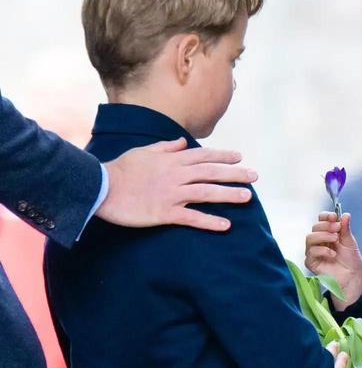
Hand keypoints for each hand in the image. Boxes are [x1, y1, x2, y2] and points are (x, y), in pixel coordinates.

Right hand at [99, 138, 257, 230]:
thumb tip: (182, 142)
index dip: (222, 156)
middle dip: (235, 174)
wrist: (100, 187)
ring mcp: (171, 193)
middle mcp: (175, 174)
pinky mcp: (164, 212)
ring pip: (206, 193)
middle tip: (255, 176)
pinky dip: (210, 221)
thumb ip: (165, 147)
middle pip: (211, 172)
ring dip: (229, 195)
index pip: (203, 155)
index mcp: (171, 159)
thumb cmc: (120, 170)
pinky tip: (226, 225)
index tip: (239, 157)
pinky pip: (192, 217)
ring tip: (248, 198)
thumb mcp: (143, 151)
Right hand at [304, 212, 361, 309]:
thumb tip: (345, 215)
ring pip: (309, 238)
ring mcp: (314, 252)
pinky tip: (332, 253)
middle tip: (337, 229)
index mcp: (328, 233)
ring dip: (323, 236)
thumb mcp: (350, 242)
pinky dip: (322, 250)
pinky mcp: (312, 262)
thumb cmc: (351, 260)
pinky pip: (310, 253)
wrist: (352, 277)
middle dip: (326, 226)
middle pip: (314, 227)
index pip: (321, 220)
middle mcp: (319, 241)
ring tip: (335, 239)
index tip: (334, 216)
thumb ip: (345, 228)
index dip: (326, 216)